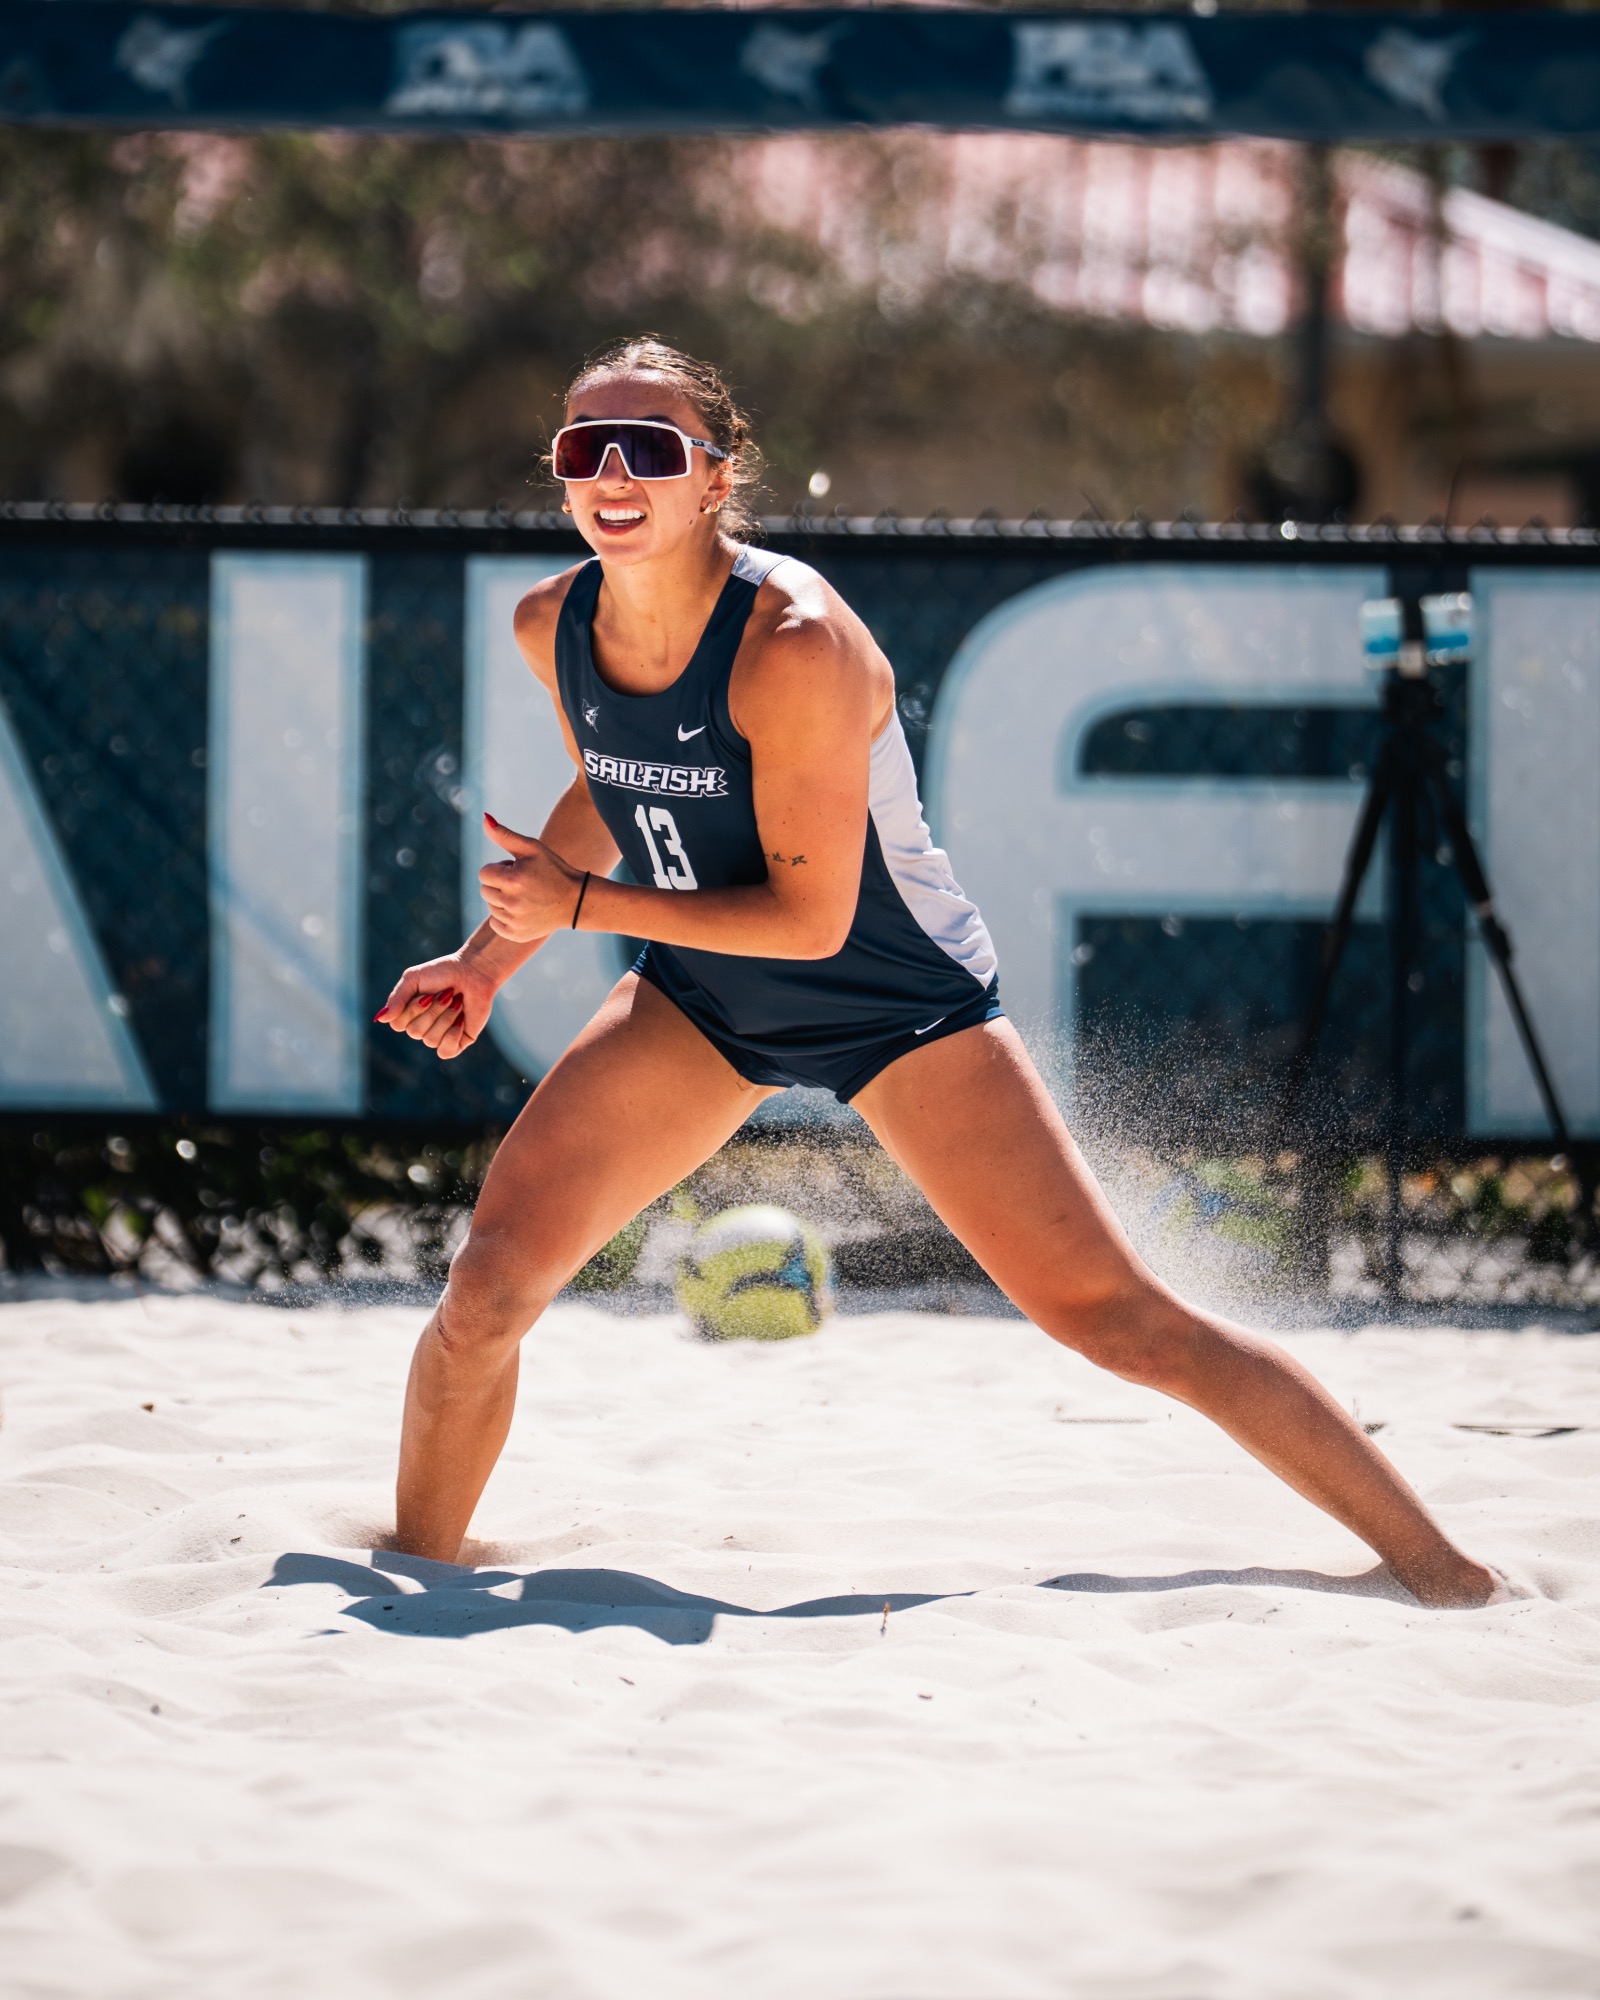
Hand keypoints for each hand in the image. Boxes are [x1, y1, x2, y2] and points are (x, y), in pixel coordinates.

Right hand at [375, 954, 493, 1061]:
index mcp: (408, 1014)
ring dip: (446, 1018)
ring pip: (431, 1040)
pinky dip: (453, 1035)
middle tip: (448, 994)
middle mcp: (421, 1028)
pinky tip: (461, 1020)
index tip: (427, 993)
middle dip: (433, 1011)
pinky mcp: (458, 1042)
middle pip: (415, 1032)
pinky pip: (445, 1051)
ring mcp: (440, 1036)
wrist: (474, 972)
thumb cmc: (442, 972)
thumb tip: (380, 1019)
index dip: (413, 1010)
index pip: (398, 1025)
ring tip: (457, 1002)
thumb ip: (396, 998)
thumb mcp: (413, 979)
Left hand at [478, 813, 583, 941]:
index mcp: (513, 880)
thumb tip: (484, 818)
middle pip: (485, 890)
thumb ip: (504, 835)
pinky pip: (496, 923)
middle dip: (500, 884)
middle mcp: (512, 903)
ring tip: (526, 895)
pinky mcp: (516, 934)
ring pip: (491, 906)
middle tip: (523, 883)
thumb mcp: (532, 848)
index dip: (500, 869)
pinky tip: (523, 910)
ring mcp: (514, 921)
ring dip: (503, 899)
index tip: (518, 870)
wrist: (575, 900)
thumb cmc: (552, 869)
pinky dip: (505, 917)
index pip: (484, 873)